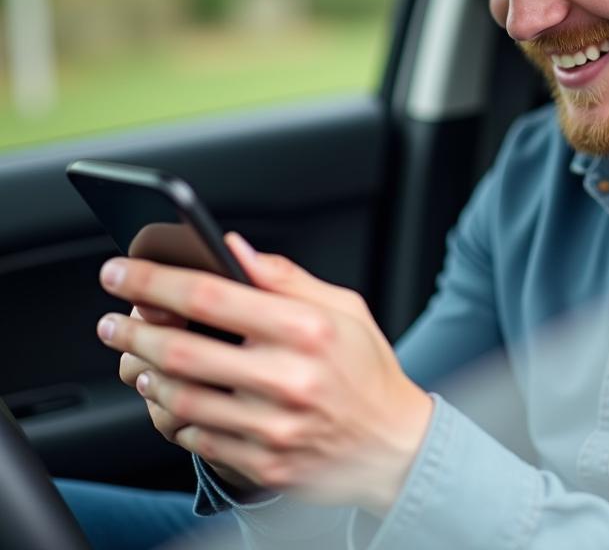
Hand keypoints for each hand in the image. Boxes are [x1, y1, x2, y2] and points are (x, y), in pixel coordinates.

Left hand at [96, 234, 432, 514]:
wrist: (391, 444)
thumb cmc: (366, 368)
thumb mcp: (343, 307)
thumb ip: (285, 277)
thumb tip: (233, 247)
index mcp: (307, 329)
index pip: (213, 295)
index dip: (156, 280)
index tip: (123, 272)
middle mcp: (288, 378)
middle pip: (183, 350)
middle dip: (134, 330)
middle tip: (113, 322)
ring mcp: (272, 427)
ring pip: (181, 398)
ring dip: (146, 374)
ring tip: (137, 358)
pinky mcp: (262, 464)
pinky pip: (197, 439)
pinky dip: (172, 416)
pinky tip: (170, 397)